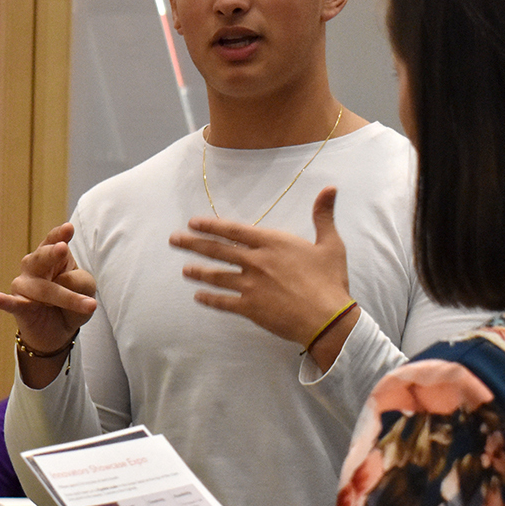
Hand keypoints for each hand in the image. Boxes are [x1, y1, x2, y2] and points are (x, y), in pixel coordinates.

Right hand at [0, 223, 97, 385]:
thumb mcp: (86, 288)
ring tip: (89, 305)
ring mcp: (24, 286)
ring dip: (66, 297)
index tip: (68, 228)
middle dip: (52, 253)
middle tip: (63, 248)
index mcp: (52, 257)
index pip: (53, 241)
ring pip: (42, 288)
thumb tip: (61, 283)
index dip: (59, 234)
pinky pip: (12, 303)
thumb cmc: (72, 302)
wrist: (60, 332)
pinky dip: (4, 301)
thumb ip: (78, 280)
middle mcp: (35, 267)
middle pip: (42, 258)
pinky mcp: (19, 307)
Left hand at [169, 187, 359, 368]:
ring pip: (217, 276)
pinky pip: (224, 302)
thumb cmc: (329, 280)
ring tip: (185, 270)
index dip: (212, 226)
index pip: (234, 231)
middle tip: (174, 240)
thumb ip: (323, 216)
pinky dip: (210, 299)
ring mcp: (250, 285)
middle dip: (193, 244)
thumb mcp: (330, 244)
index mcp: (273, 243)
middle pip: (218, 250)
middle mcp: (256, 261)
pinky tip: (198, 297)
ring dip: (199, 272)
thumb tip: (330, 188)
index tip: (193, 223)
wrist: (326, 317)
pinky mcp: (250, 307)